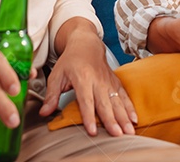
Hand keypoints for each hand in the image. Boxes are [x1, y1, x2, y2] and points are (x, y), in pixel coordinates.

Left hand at [41, 22, 135, 136]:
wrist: (86, 44)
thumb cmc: (70, 60)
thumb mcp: (56, 75)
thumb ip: (51, 95)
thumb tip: (44, 112)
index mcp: (82, 78)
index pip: (86, 101)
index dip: (89, 117)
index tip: (92, 131)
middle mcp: (98, 80)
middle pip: (105, 103)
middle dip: (112, 120)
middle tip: (117, 135)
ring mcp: (109, 81)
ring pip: (118, 101)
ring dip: (124, 117)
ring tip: (129, 131)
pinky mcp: (115, 82)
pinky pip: (124, 96)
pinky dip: (130, 107)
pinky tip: (134, 119)